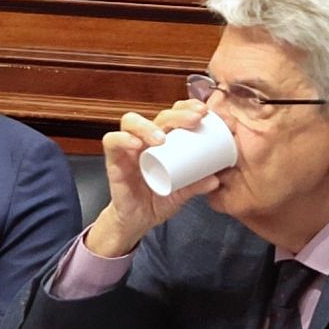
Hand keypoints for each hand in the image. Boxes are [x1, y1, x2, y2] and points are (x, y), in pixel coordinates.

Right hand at [85, 99, 223, 256]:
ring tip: (161, 138)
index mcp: (164, 143)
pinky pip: (112, 142)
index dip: (187, 108)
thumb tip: (216, 179)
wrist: (137, 220)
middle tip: (195, 120)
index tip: (205, 112)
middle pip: (158, 116)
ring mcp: (128, 149)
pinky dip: (122, 139)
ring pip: (131, 122)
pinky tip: (136, 144)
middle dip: (177, 114)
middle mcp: (146, 141)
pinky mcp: (114, 161)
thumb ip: (197, 185)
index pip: (173, 115)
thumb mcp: (182, 193)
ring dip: (147, 126)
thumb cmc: (158, 200)